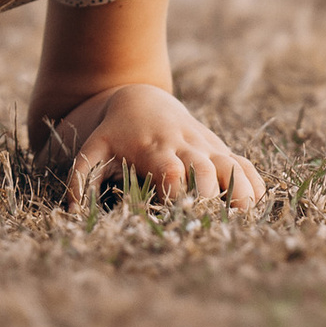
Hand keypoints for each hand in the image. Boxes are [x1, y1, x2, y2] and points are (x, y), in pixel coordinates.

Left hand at [53, 87, 264, 214]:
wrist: (139, 97)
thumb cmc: (113, 132)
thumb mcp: (92, 150)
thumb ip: (80, 179)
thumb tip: (71, 214)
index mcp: (154, 149)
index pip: (170, 170)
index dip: (175, 193)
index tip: (174, 218)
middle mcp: (185, 147)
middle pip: (206, 171)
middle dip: (210, 200)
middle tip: (209, 229)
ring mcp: (205, 148)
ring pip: (232, 167)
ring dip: (240, 195)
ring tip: (242, 222)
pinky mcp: (219, 151)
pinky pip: (245, 167)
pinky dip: (253, 187)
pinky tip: (254, 211)